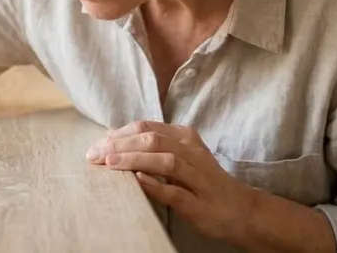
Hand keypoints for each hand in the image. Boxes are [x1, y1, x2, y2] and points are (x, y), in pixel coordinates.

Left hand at [86, 121, 258, 243]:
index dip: (119, 133)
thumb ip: (154, 149)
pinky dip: (156, 185)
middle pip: (153, 139)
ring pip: (165, 160)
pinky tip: (138, 181)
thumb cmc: (203, 183)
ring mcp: (198, 177)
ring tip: (109, 163)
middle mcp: (192, 152)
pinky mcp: (201, 203)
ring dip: (134, 160)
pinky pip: (177, 191)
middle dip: (120, 145)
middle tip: (94, 154)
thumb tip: (113, 144)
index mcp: (185, 137)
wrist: (242, 210)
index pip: (146, 127)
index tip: (97, 144)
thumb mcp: (181, 158)